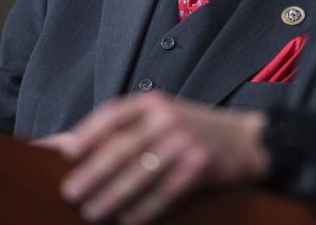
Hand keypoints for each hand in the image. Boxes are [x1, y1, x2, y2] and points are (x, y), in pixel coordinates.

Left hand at [54, 91, 269, 223]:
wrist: (248, 140)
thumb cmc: (195, 130)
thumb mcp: (165, 117)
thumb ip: (127, 128)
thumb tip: (68, 146)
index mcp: (156, 102)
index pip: (115, 114)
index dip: (89, 132)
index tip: (67, 152)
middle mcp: (169, 118)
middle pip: (123, 146)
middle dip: (94, 172)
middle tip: (70, 192)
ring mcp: (186, 141)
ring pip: (140, 173)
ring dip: (113, 196)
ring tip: (93, 212)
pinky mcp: (200, 166)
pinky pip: (164, 192)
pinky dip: (143, 209)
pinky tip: (128, 220)